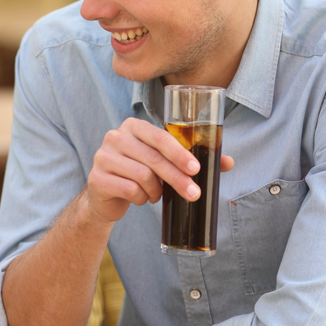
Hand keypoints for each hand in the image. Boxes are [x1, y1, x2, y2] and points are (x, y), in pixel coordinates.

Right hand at [85, 118, 233, 223]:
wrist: (106, 195)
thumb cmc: (140, 174)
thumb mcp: (163, 163)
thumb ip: (192, 160)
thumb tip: (228, 162)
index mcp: (133, 126)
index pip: (159, 136)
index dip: (179, 152)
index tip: (196, 169)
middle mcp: (115, 136)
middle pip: (153, 158)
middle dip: (177, 178)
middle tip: (194, 193)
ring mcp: (102, 156)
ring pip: (142, 176)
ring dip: (156, 191)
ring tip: (157, 195)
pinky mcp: (96, 178)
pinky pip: (129, 190)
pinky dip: (141, 198)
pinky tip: (141, 198)